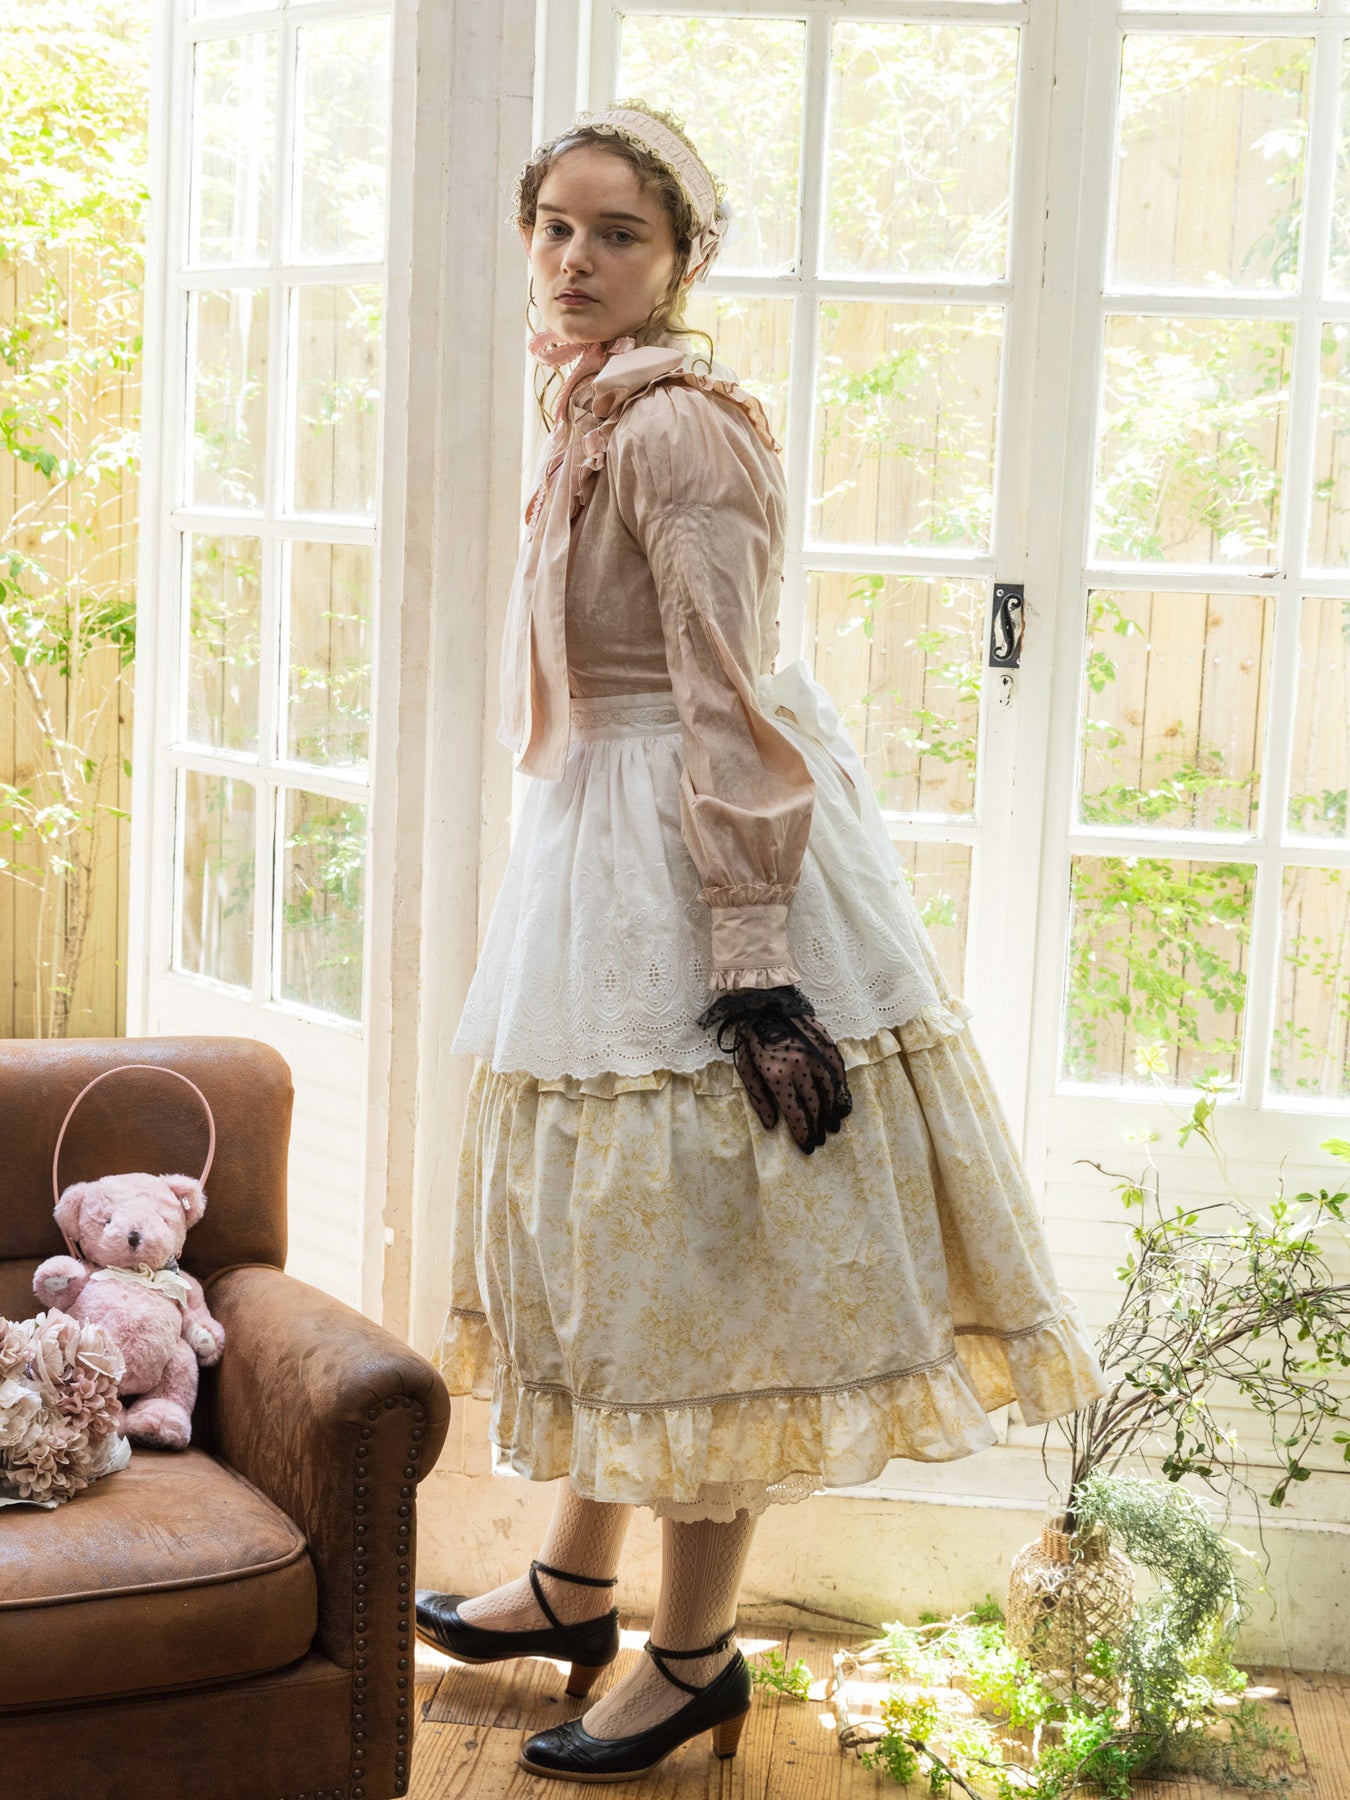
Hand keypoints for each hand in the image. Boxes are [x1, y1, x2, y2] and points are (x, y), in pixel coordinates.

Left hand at [697, 986, 851, 1152]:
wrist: (764, 1002)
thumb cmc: (751, 1038)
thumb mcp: (746, 1070)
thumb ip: (759, 1099)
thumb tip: (773, 1125)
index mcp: (778, 1076)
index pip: (796, 1114)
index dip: (803, 1133)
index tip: (807, 1146)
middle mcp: (801, 1068)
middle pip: (815, 1106)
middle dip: (817, 1126)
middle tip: (820, 1140)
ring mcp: (816, 1055)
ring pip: (830, 1091)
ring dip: (832, 1112)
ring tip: (832, 1126)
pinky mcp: (826, 1045)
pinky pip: (839, 1072)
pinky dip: (841, 1089)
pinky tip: (840, 1102)